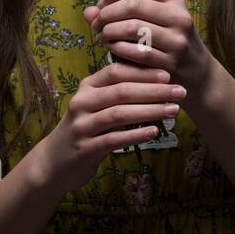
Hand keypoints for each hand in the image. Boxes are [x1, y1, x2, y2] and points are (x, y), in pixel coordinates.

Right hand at [34, 60, 184, 198]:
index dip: (143, 71)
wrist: (55, 162)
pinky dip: (136, 134)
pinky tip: (155, 131)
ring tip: (174, 110)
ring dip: (151, 110)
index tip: (169, 74)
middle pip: (122, 91)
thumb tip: (157, 80)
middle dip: (154, 90)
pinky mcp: (85, 148)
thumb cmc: (86, 128)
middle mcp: (82, 103)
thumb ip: (118, 92)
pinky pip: (114, 139)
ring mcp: (81, 126)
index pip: (116, 71)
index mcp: (87, 87)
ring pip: (120, 114)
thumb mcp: (96, 105)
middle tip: (180, 92)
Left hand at [83, 0, 213, 95]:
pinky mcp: (171, 63)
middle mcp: (179, 16)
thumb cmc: (167, 43)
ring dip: (109, 33)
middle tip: (97, 26)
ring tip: (103, 38)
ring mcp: (177, 40)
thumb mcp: (153, 21)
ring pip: (132, 28)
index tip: (102, 5)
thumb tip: (88, 12)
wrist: (199, 74)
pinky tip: (113, 51)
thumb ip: (120, 13)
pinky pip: (135, 52)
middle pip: (132, 4)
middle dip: (107, 14)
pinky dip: (118, 49)